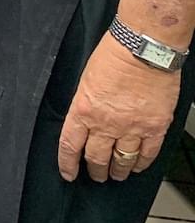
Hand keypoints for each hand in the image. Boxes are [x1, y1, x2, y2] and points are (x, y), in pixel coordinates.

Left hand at [57, 33, 180, 183]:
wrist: (143, 47)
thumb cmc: (114, 55)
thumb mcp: (86, 80)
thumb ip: (85, 104)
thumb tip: (85, 120)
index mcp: (83, 109)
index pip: (70, 145)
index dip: (67, 163)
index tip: (68, 173)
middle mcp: (105, 123)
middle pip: (96, 158)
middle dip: (95, 170)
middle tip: (96, 175)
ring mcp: (131, 127)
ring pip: (121, 161)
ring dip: (118, 171)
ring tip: (117, 175)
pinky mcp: (154, 127)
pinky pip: (147, 154)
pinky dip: (141, 163)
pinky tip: (138, 166)